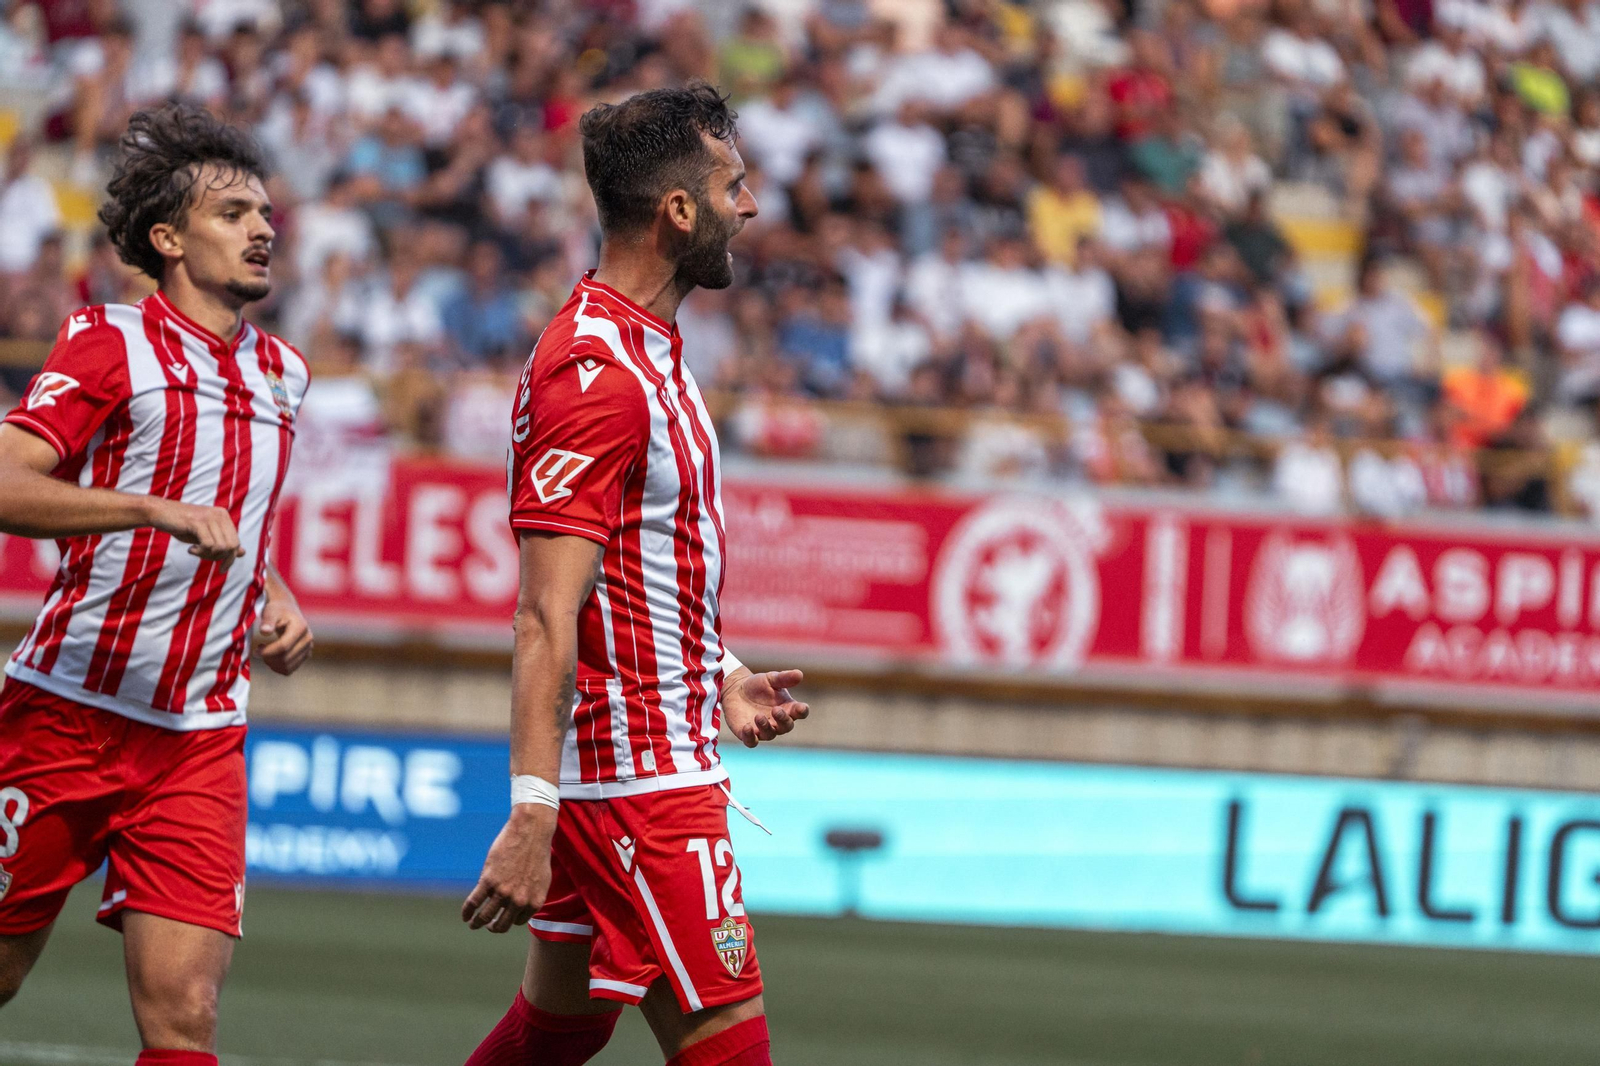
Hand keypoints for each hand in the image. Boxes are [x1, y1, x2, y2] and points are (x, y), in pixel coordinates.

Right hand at [144, 497, 244, 568]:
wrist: (159, 513)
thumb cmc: (182, 526)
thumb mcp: (205, 535)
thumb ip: (223, 542)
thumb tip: (243, 553)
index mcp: (224, 517)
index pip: (236, 543)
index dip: (230, 559)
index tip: (222, 569)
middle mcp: (220, 514)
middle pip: (231, 546)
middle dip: (219, 557)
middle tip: (202, 556)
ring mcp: (209, 517)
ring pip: (220, 547)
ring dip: (207, 555)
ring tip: (195, 551)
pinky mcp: (197, 522)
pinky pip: (208, 544)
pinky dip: (200, 552)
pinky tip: (190, 549)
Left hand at [255, 600, 312, 675]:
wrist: (287, 610)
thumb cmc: (276, 610)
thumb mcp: (271, 611)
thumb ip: (268, 621)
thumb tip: (264, 631)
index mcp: (301, 627)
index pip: (284, 646)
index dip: (268, 652)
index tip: (255, 651)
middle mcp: (308, 639)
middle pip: (286, 658)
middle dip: (268, 658)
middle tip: (257, 651)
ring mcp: (308, 649)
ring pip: (287, 667)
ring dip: (272, 664)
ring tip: (264, 654)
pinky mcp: (305, 656)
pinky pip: (289, 670)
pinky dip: (277, 667)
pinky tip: (271, 657)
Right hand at [462, 805, 557, 932]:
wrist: (530, 832)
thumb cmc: (537, 853)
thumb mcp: (541, 880)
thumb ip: (531, 896)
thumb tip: (521, 908)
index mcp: (534, 902)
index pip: (517, 922)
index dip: (509, 920)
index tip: (502, 916)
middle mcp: (519, 901)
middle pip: (501, 925)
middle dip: (493, 928)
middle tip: (488, 926)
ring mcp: (503, 892)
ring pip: (485, 917)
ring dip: (477, 923)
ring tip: (473, 924)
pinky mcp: (488, 881)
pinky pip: (473, 902)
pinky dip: (467, 912)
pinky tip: (464, 916)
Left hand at [722, 667, 808, 747]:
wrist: (736, 690)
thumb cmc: (758, 685)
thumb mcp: (771, 679)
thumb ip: (785, 678)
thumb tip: (799, 674)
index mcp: (788, 708)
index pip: (800, 712)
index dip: (802, 711)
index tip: (801, 708)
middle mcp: (778, 722)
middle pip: (787, 726)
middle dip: (783, 720)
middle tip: (776, 710)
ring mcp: (764, 730)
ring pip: (770, 734)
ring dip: (765, 727)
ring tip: (758, 716)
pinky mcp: (748, 735)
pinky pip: (752, 742)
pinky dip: (750, 737)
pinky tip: (747, 727)